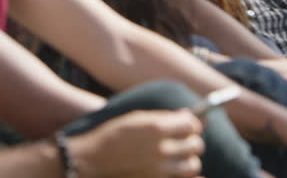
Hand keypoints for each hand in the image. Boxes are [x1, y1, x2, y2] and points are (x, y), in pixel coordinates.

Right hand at [68, 109, 204, 176]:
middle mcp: (161, 150)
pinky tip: (178, 171)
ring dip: (188, 161)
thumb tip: (188, 115)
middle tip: (183, 142)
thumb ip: (164, 117)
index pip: (192, 124)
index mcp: (156, 128)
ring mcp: (159, 170)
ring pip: (193, 166)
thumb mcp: (136, 119)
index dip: (192, 125)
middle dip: (191, 142)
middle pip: (196, 145)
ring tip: (178, 158)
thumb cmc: (112, 136)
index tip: (188, 127)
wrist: (89, 162)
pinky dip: (184, 176)